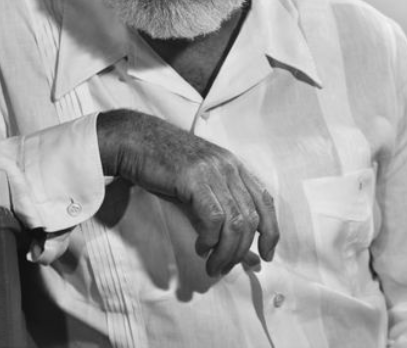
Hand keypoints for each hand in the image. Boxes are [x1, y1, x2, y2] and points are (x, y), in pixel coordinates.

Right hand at [96, 109, 279, 275]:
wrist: (134, 139)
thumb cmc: (164, 165)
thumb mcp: (198, 186)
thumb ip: (218, 212)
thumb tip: (237, 247)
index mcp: (234, 165)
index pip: (265, 201)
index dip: (272, 231)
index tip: (266, 255)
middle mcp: (229, 166)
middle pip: (251, 218)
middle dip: (241, 250)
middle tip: (224, 268)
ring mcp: (212, 171)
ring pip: (234, 222)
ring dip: (226, 252)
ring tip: (213, 265)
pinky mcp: (194, 178)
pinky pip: (213, 217)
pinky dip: (210, 239)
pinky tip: (200, 247)